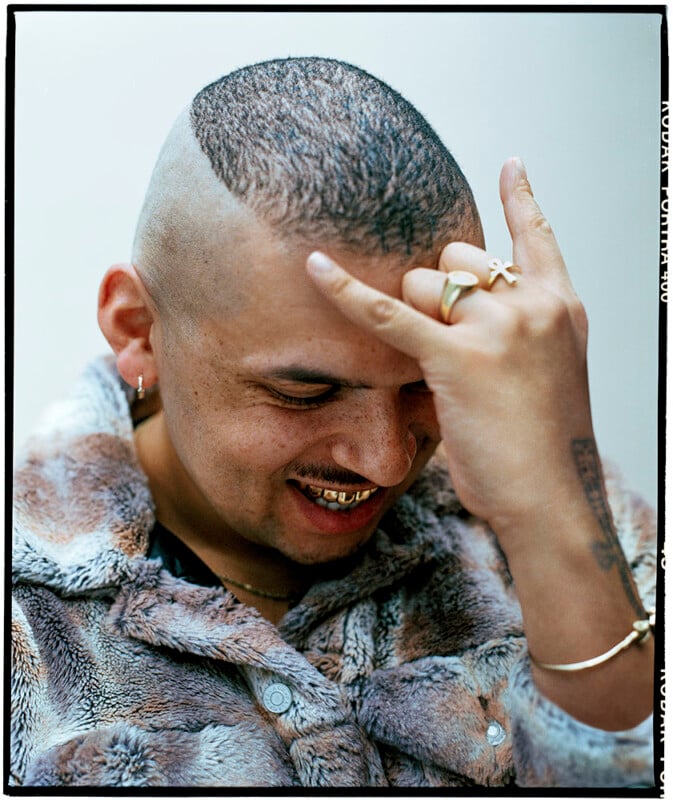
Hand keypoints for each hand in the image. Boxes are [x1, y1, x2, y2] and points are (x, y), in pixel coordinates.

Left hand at [307, 158, 592, 539]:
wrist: (553, 499)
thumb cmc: (544, 449)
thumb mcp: (549, 378)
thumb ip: (521, 336)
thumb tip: (469, 320)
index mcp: (562, 307)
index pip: (538, 237)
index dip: (522, 198)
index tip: (511, 164)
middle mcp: (534, 305)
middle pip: (458, 258)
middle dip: (436, 290)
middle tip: (441, 342)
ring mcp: (499, 327)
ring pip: (425, 283)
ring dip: (413, 315)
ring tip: (434, 366)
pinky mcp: (457, 357)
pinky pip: (387, 314)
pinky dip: (345, 292)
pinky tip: (314, 266)